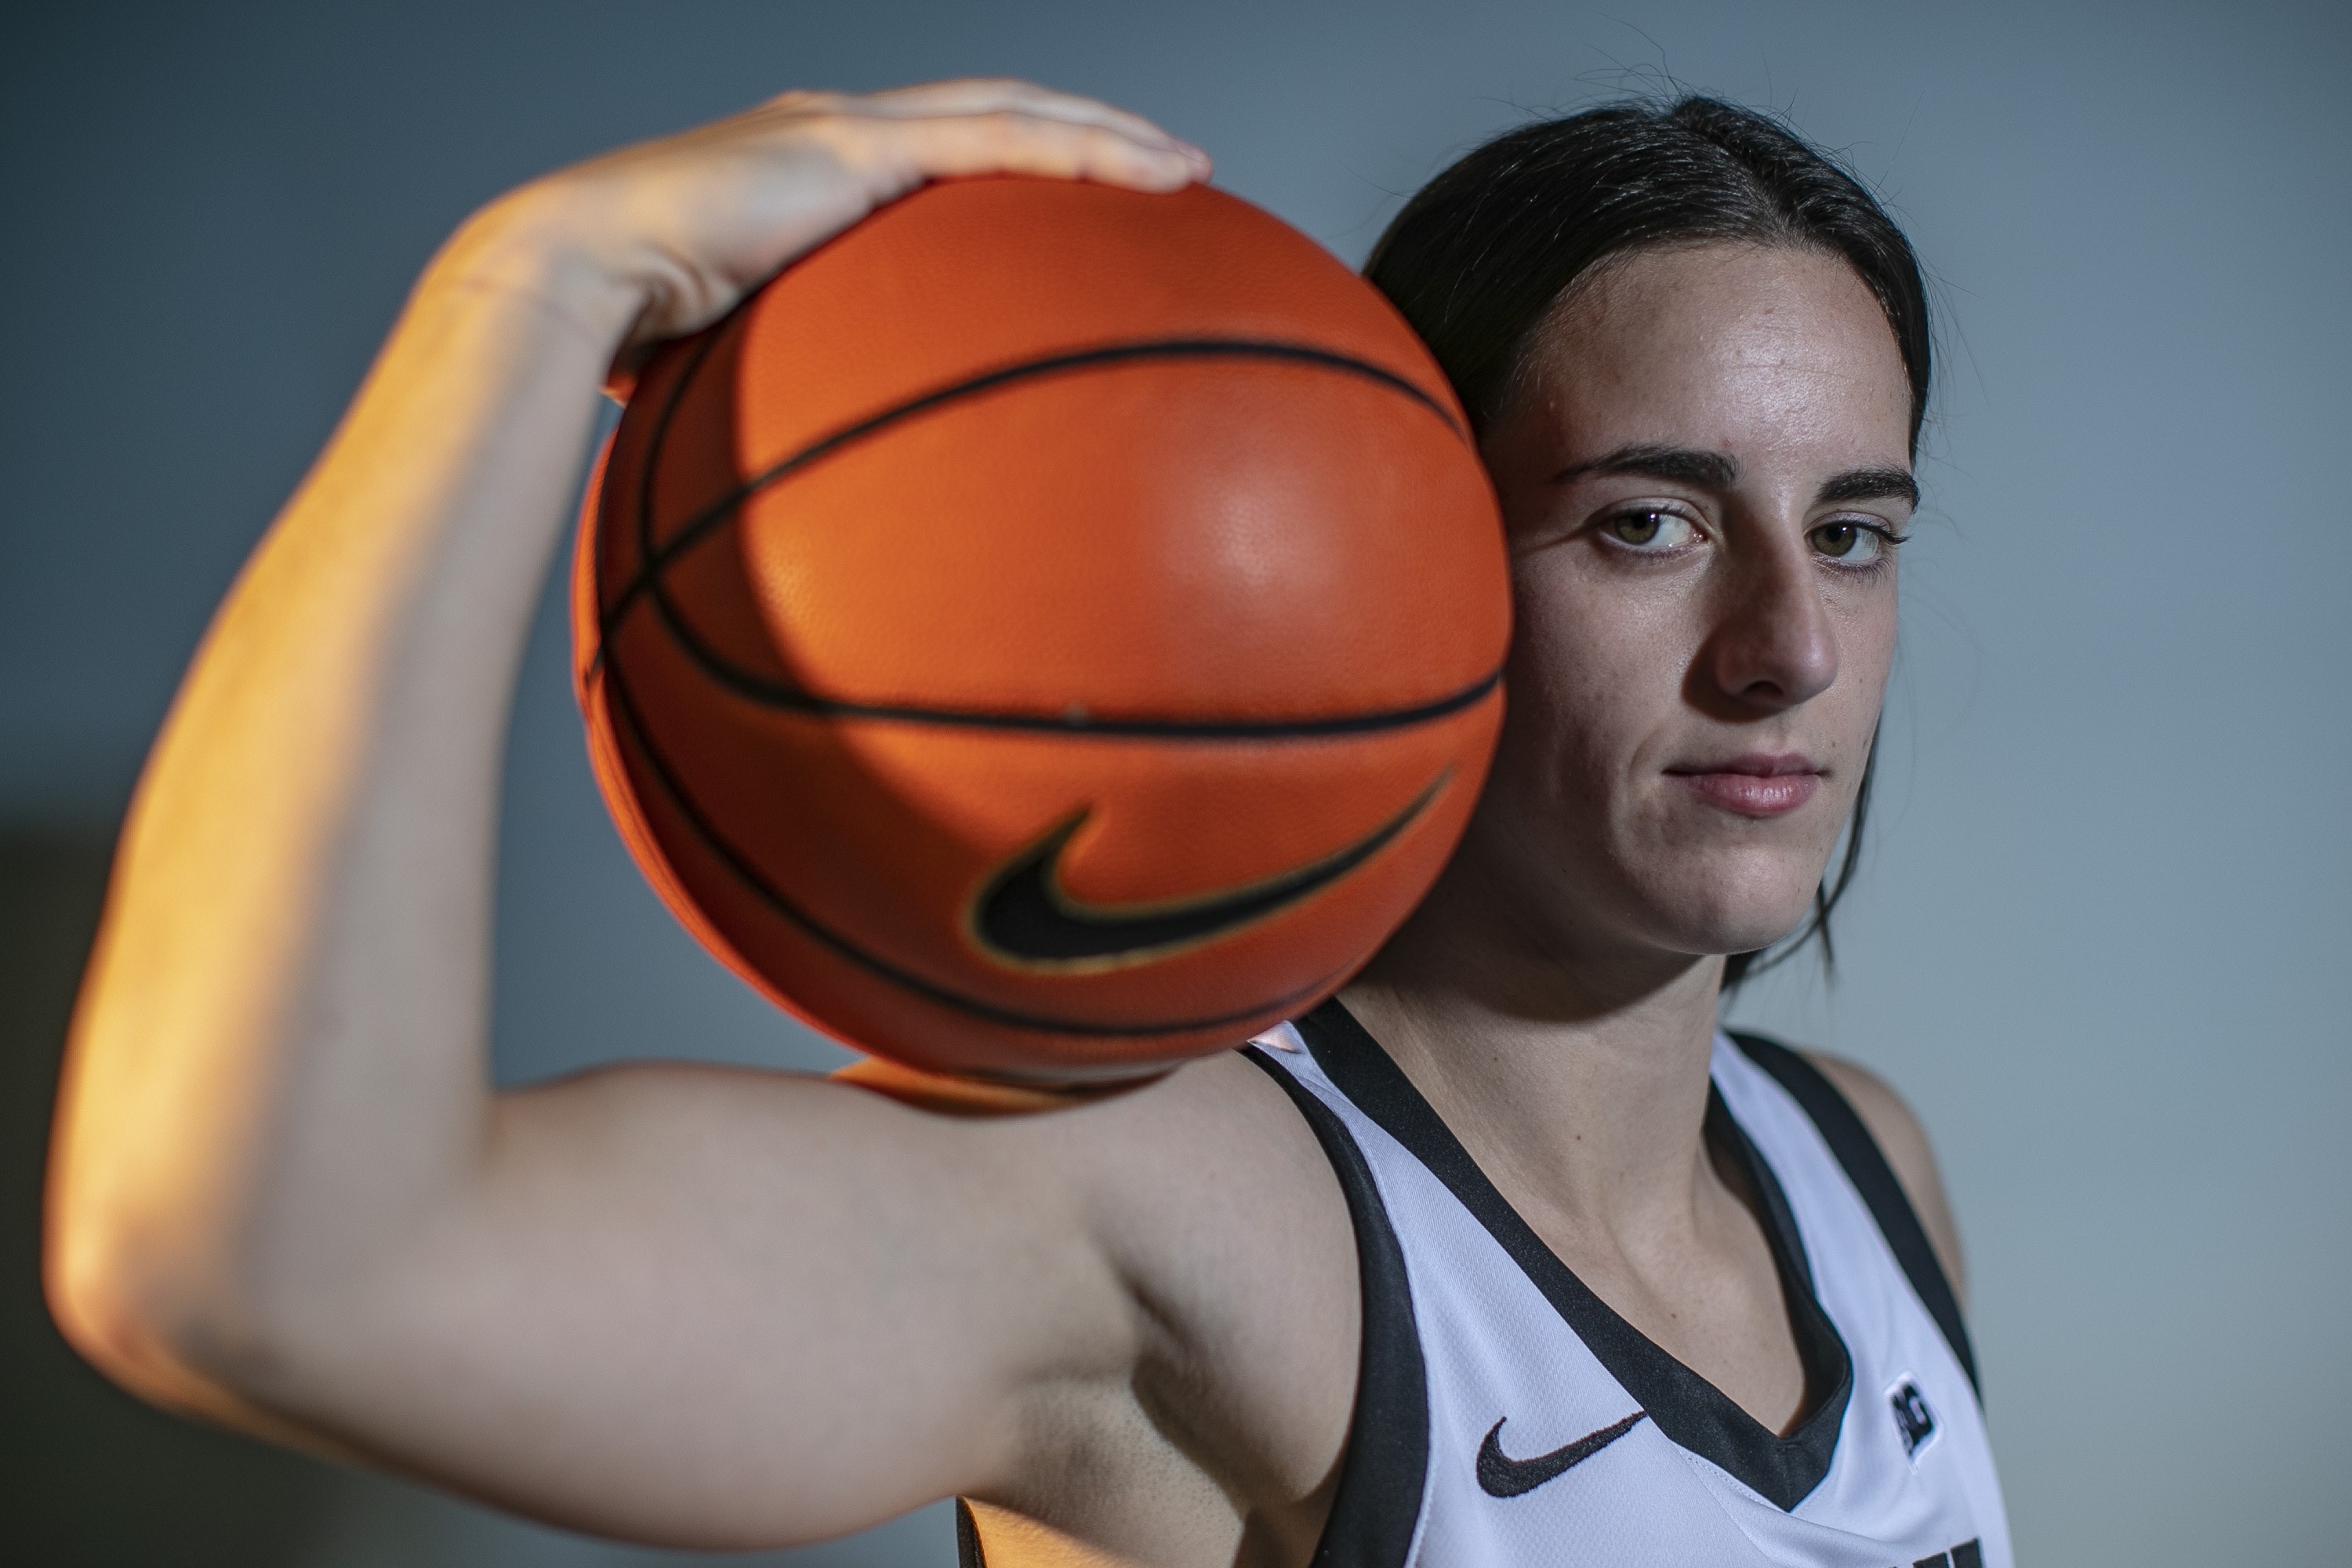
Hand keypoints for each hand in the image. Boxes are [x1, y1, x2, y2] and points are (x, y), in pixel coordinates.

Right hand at [442, 79, 1211, 373]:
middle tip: (1168, 170)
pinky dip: (1080, 152)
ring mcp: (843, 130)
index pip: (939, 158)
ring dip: (1105, 133)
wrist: (561, 284)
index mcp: (812, 177)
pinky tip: (1149, 172)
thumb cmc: (625, 344)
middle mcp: (834, 135)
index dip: (1017, 167)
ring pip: (1010, 112)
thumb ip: (789, 400)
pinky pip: (997, 141)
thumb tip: (820, 498)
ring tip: (1182, 166)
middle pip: (991, 117)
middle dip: (1084, 133)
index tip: (1083, 208)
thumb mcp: (733, 368)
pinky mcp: (850, 147)